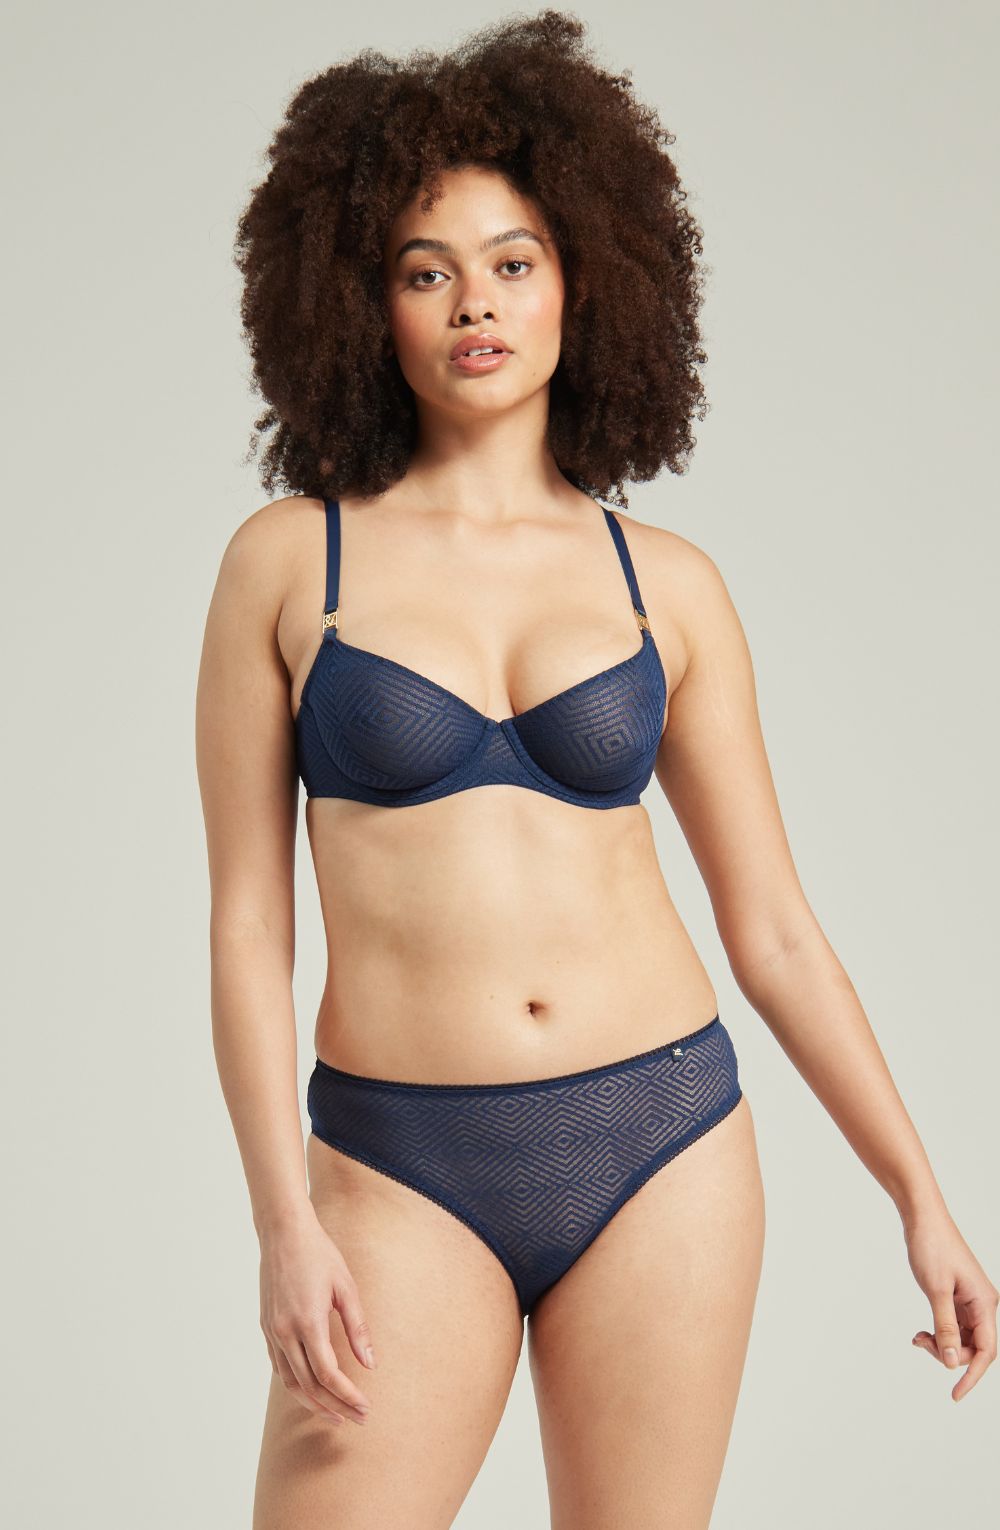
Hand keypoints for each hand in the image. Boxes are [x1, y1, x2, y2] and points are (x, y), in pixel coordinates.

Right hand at [259, 1204, 376, 1425]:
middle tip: (357, 1419)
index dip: (347, 1396)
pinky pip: (279, 1367)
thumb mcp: (346, 1287)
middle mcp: (285, 1332)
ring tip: (335, 1415)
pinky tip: (312, 1389)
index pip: (328, 1375)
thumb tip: (370, 1364)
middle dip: (334, 1407)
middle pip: (309, 1386)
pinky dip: (296, 1385)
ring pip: (290, 1382)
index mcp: (308, 1322)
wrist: (283, 1233)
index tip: (365, 1408)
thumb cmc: (319, 1254)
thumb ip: (357, 1329)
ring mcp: (272, 1332)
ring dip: (313, 1403)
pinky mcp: (266, 1328)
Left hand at [904, 1205, 997, 1400]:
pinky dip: (938, 1333)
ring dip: (941, 1344)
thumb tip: (951, 1362)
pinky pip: (952, 1326)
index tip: (955, 1395)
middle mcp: (982, 1304)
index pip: (986, 1351)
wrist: (922, 1218)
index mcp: (984, 1303)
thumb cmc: (931, 1247)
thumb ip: (944, 1327)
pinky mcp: (957, 1297)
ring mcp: (970, 1301)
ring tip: (918, 1337)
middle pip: (973, 1347)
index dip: (973, 1375)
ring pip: (961, 1338)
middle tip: (921, 1342)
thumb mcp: (936, 1290)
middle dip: (949, 1354)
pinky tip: (922, 1333)